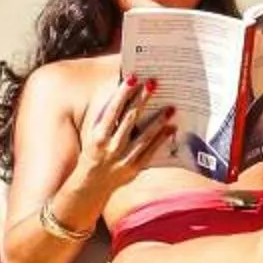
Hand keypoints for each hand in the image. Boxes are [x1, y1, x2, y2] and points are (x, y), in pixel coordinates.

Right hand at [74, 76, 173, 197]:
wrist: (90, 184)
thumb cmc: (94, 152)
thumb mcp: (95, 135)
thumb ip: (108, 118)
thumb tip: (125, 95)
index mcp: (98, 136)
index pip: (112, 110)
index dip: (123, 93)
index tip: (133, 78)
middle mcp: (111, 146)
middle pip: (130, 119)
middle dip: (142, 100)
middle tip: (154, 83)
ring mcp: (124, 158)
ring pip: (144, 136)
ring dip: (158, 120)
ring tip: (171, 107)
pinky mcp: (135, 168)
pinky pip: (151, 151)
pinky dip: (162, 139)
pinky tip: (171, 127)